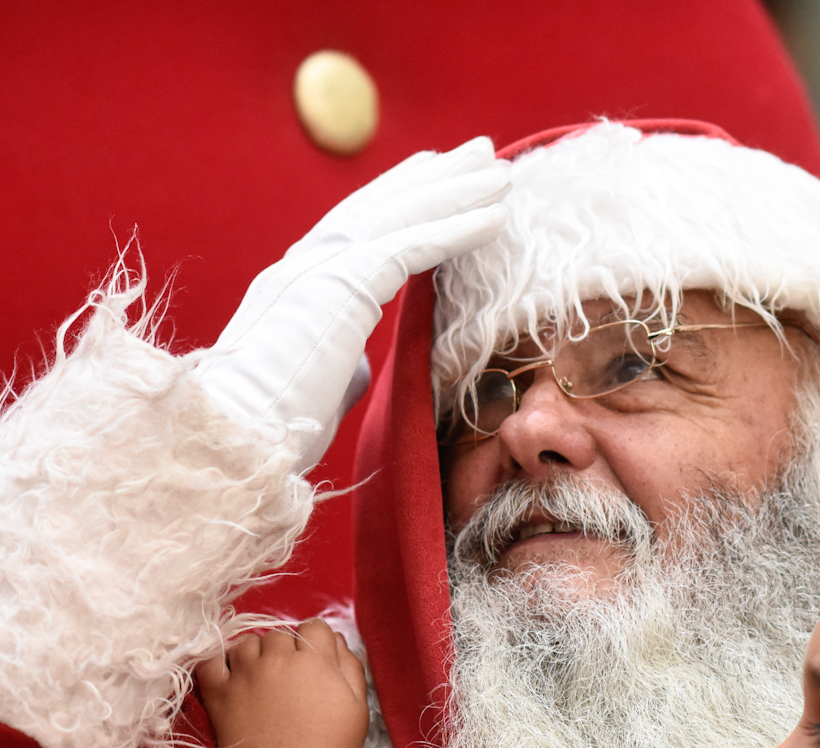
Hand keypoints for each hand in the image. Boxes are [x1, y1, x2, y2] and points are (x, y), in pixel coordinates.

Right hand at [192, 138, 509, 471]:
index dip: (400, 196)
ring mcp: (318, 269)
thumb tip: (360, 363)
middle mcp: (304, 265)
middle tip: (481, 151)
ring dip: (455, 192)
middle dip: (434, 176)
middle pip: (381, 205)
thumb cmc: (269, 429)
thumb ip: (340, 360)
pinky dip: (455, 229)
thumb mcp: (315, 384)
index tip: (437, 173)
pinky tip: (496, 218)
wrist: (232, 439)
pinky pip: (411, 247)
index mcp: (296, 285)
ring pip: (399, 215)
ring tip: (502, 173)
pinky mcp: (340, 286)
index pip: (357, 226)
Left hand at [196, 618, 369, 747]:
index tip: (314, 664)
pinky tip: (232, 678)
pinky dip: (219, 664)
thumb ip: (349, 664)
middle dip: (286, 649)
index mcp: (315, 661)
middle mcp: (278, 661)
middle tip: (290, 679)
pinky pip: (210, 663)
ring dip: (255, 654)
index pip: (313, 627)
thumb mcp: (357, 705)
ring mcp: (245, 676)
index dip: (316, 644)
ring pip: (245, 644)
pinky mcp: (219, 696)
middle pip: (279, 634)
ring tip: (262, 679)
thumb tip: (334, 639)